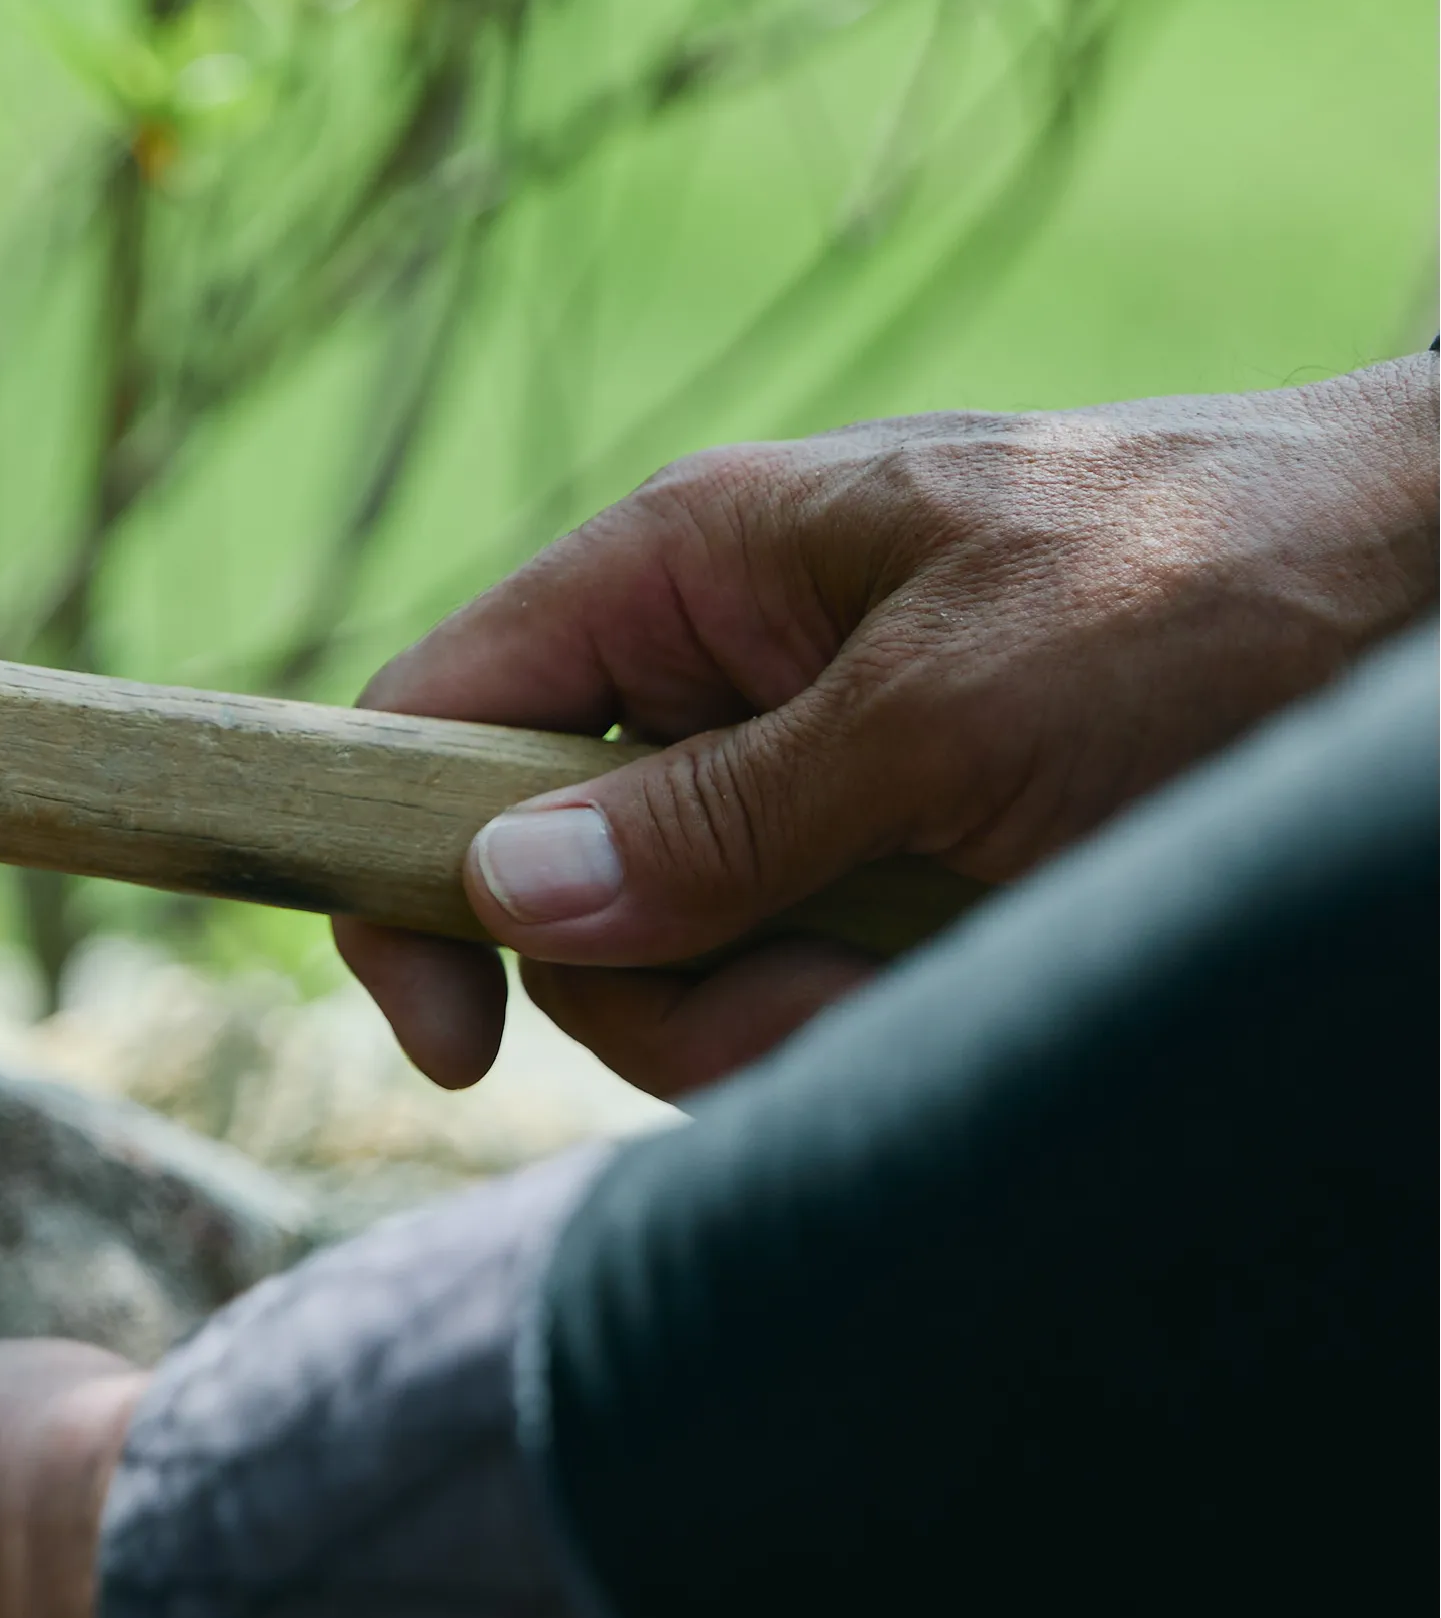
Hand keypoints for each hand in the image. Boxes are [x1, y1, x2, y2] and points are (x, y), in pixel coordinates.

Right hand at [338, 352, 1437, 1098]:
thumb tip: (503, 897)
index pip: (432, 723)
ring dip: (789, 1026)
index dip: (398, 881)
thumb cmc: (1219, 585)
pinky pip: (794, 1008)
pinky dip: (871, 1033)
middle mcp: (715, 687)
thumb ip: (722, 814)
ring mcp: (803, 794)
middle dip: (671, 994)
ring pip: (675, 981)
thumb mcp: (953, 704)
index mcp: (686, 575)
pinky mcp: (888, 885)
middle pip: (554, 905)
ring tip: (944, 971)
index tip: (456, 1042)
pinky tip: (979, 978)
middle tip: (818, 1002)